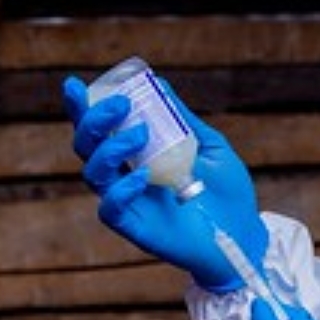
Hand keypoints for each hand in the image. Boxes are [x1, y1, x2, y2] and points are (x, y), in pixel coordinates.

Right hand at [63, 74, 267, 291]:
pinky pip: (111, 210)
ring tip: (140, 133)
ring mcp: (130, 203)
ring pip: (94, 174)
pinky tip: (142, 176)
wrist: (245, 235)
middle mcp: (126, 177)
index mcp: (138, 156)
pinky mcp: (136, 228)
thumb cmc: (228, 193)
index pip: (101, 130)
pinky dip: (120, 190)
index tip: (75, 85)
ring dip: (110, 148)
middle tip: (120, 104)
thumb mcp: (210, 147)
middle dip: (92, 121)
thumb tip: (159, 84)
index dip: (82, 109)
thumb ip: (184, 120)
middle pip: (87, 148)